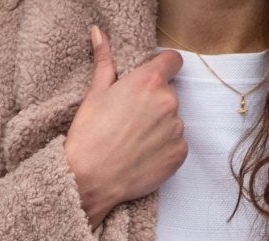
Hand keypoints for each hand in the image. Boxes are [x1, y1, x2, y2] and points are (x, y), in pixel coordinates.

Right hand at [63, 25, 185, 229]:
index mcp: (149, 81)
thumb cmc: (89, 135)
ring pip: (173, 120)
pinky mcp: (179, 154)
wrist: (90, 179)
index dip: (162, 68)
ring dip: (160, 127)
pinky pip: (176, 144)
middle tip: (130, 119)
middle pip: (169, 94)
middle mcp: (169, 102)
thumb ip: (105, 61)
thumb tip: (99, 33)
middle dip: (155, 102)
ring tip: (134, 141)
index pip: (173, 61)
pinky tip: (142, 156)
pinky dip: (163, 149)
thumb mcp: (95, 93)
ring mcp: (177, 129)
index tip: (151, 79)